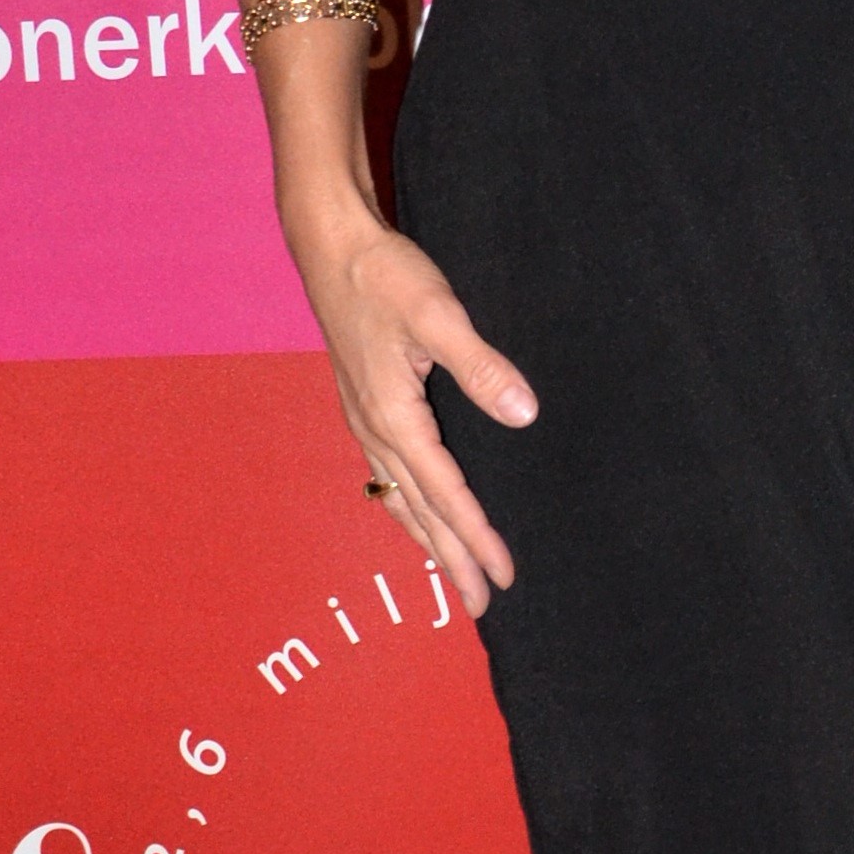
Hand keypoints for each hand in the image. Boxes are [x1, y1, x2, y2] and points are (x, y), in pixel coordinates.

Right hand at [293, 206, 536, 617]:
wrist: (330, 245)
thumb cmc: (383, 276)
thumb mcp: (438, 315)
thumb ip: (481, 366)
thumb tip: (523, 415)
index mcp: (393, 417)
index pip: (446, 494)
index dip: (476, 537)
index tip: (503, 575)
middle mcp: (374, 430)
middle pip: (419, 511)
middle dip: (450, 561)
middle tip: (478, 607)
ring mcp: (365, 420)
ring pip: (400, 497)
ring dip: (429, 539)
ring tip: (453, 576)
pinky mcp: (366, 405)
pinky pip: (390, 474)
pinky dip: (410, 506)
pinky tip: (420, 511)